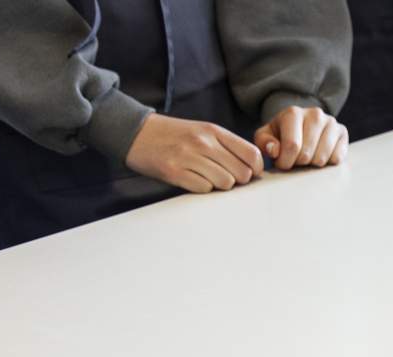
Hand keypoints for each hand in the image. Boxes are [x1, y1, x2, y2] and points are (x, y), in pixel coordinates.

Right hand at [127, 114, 263, 192]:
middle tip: (226, 177)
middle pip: (242, 173)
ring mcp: (188, 157)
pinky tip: (192, 179)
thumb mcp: (203, 131)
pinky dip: (202, 188)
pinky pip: (204, 189)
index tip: (251, 173)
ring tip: (207, 177)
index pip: (252, 154)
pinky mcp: (174, 172)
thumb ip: (227, 146)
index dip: (256, 169)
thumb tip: (254, 169)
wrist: (136, 132)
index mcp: (214, 131)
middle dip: (238, 180)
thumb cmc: (174, 135)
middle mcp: (203, 142)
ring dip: (220, 186)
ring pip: (225, 183)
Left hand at [254, 105, 348, 170]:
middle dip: (298, 163)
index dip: (285, 162)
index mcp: (293, 113)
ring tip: (307, 156)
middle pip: (307, 154)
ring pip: (322, 158)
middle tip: (295, 159)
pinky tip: (320, 155)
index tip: (282, 164)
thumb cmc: (281, 135)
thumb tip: (275, 150)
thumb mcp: (265, 137)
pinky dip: (327, 163)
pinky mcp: (343, 132)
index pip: (292, 146)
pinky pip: (336, 158)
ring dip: (312, 165)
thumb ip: (264, 143)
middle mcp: (315, 114)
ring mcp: (331, 122)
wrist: (301, 127)